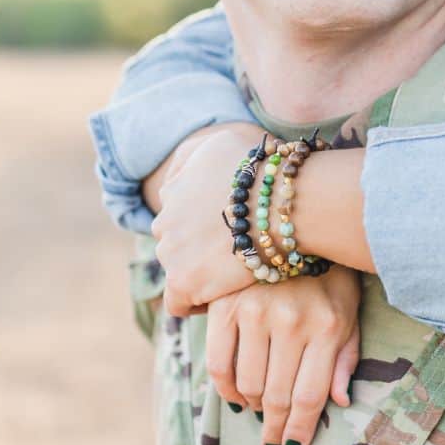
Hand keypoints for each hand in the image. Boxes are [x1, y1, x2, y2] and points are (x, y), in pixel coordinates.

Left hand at [152, 127, 266, 316]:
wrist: (280, 203)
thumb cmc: (264, 170)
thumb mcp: (222, 141)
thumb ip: (195, 155)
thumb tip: (186, 174)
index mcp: (174, 189)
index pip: (177, 211)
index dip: (201, 221)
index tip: (225, 229)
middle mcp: (164, 219)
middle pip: (176, 240)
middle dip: (199, 245)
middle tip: (234, 252)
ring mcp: (171, 251)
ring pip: (178, 268)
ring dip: (201, 271)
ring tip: (233, 274)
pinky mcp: (183, 280)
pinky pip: (177, 302)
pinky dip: (194, 303)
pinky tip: (219, 297)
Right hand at [204, 266, 362, 444]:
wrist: (293, 221)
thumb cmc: (329, 275)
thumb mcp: (350, 312)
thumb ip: (345, 357)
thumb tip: (341, 402)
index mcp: (327, 328)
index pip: (310, 395)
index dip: (299, 428)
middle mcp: (291, 323)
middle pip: (277, 395)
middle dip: (274, 426)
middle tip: (271, 441)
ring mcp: (255, 313)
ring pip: (247, 384)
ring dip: (251, 407)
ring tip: (258, 410)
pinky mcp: (224, 305)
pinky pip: (218, 361)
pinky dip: (225, 386)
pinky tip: (235, 393)